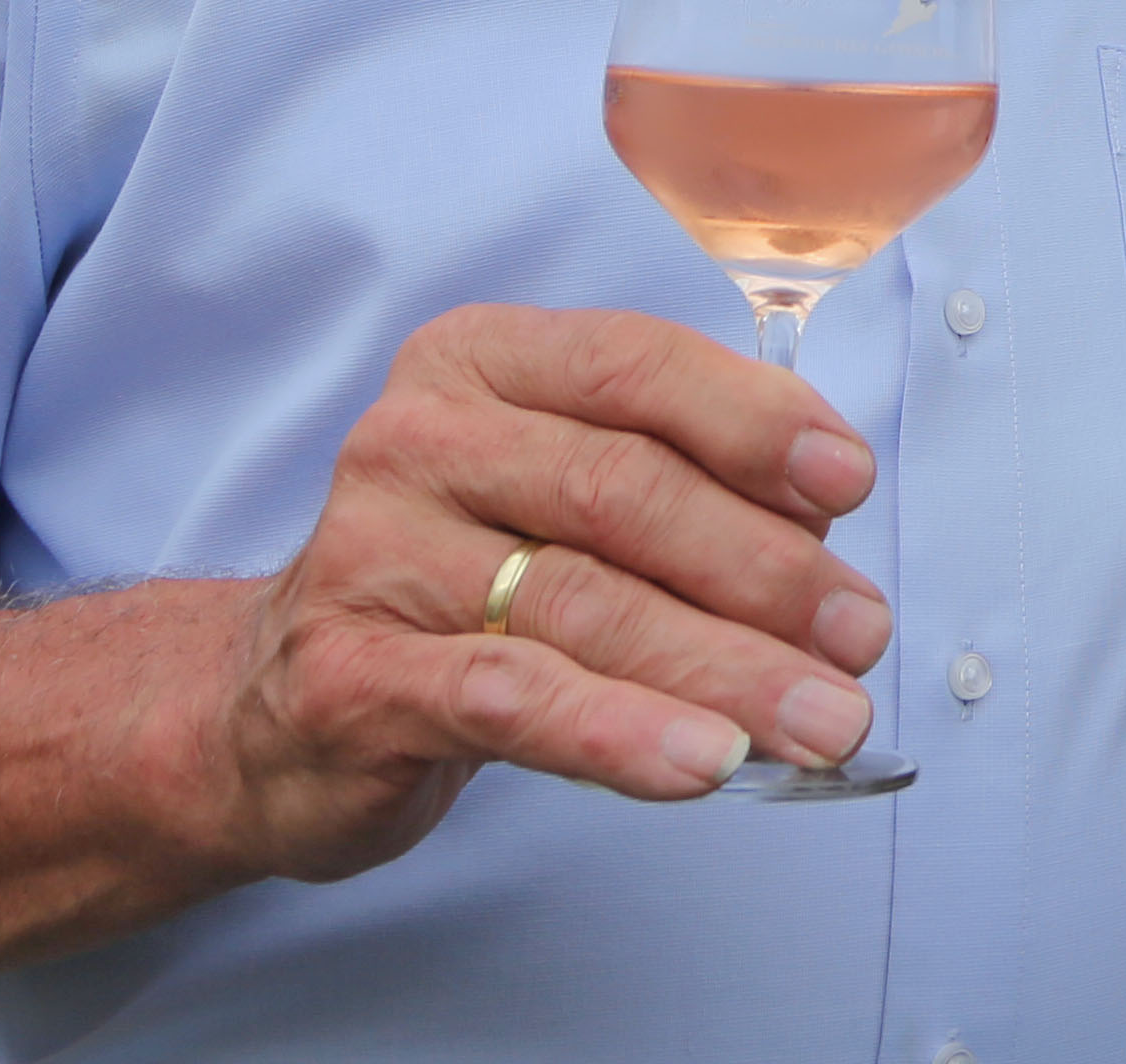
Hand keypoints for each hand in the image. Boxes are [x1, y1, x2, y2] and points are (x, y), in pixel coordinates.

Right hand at [195, 306, 888, 875]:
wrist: (266, 708)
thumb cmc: (453, 584)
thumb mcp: (552, 494)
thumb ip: (673, 483)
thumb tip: (820, 528)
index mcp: (480, 363)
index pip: (636, 367)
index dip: (754, 422)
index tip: (850, 484)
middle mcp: (417, 441)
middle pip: (625, 494)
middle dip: (766, 571)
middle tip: (859, 637)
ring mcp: (371, 557)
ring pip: (585, 606)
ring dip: (725, 669)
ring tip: (821, 718)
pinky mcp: (353, 678)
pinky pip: (513, 700)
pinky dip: (621, 733)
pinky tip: (704, 762)